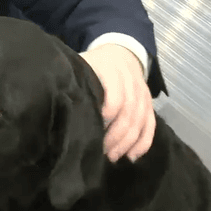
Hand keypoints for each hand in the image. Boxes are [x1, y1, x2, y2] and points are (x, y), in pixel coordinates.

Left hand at [80, 43, 154, 162]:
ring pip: (140, 121)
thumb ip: (76, 83)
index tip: (92, 130)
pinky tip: (132, 156)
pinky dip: (143, 143)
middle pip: (129, 113)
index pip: (116, 98)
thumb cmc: (93, 65)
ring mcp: (142, 93)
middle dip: (116, 136)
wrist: (120, 53)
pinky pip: (150, 125)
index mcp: (112, 70)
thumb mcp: (82, 66)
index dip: (106, 116)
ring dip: (127, 143)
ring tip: (112, 157)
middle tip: (101, 151)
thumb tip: (59, 106)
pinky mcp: (149, 104)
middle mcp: (131, 81)